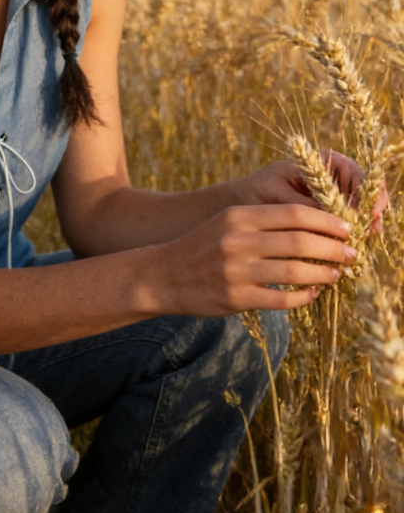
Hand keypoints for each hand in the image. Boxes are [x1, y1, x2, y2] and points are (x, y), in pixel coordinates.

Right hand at [159, 203, 356, 315]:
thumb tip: (313, 228)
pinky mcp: (236, 298)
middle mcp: (238, 241)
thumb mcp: (228, 224)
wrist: (162, 275)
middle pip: (300, 241)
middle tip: (351, 253)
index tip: (346, 228)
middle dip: (333, 248)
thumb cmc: (202, 247)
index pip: (293, 214)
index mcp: (239, 217)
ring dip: (324, 273)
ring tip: (337, 274)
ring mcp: (236, 271)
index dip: (326, 220)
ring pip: (295, 271)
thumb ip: (264, 223)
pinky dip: (304, 296)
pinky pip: (282, 299)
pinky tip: (312, 293)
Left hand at [235, 154, 387, 232]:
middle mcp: (329, 176)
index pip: (354, 171)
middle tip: (372, 228)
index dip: (367, 190)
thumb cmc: (254, 193)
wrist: (239, 204)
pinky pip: (346, 221)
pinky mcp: (326, 214)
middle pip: (364, 188)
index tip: (370, 210)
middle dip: (372, 208)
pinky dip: (352, 232)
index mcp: (318, 162)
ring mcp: (330, 195)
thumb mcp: (277, 197)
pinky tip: (353, 244)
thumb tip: (336, 219)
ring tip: (366, 238)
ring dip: (366, 222)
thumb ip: (305, 206)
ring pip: (359, 206)